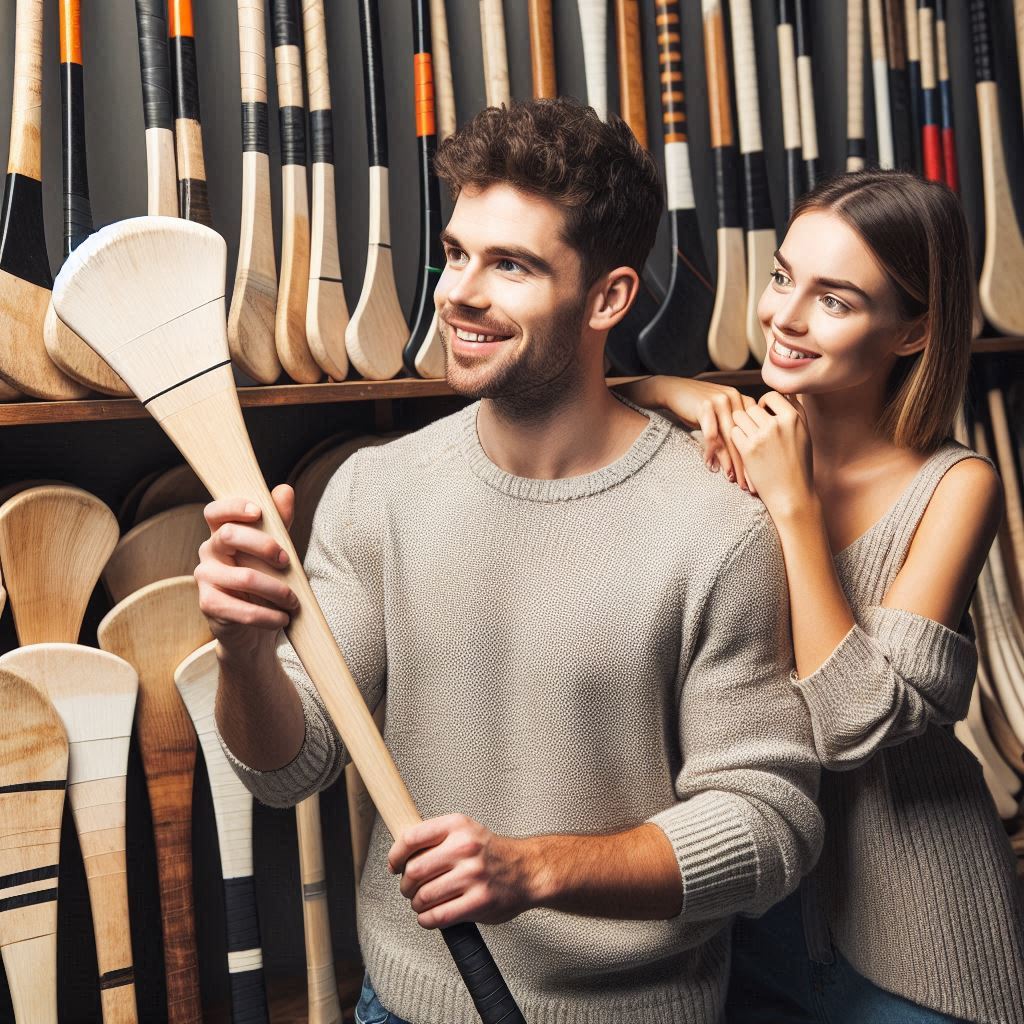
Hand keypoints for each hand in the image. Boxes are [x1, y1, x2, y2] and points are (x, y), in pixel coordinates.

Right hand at [194, 485, 298, 656]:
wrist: (254, 627)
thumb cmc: (265, 580)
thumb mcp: (275, 550)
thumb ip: (279, 523)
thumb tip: (285, 490)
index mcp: (222, 533)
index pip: (216, 511)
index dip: (234, 506)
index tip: (258, 512)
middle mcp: (208, 551)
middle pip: (228, 535)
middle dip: (264, 546)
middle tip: (288, 562)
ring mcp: (205, 578)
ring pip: (242, 577)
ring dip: (276, 590)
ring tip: (293, 601)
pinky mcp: (209, 605)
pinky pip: (241, 610)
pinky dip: (268, 616)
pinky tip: (282, 619)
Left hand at [388, 814, 533, 928]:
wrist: (527, 870)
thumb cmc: (491, 853)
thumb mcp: (465, 831)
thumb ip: (436, 838)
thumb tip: (400, 854)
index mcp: (457, 826)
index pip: (411, 838)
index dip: (395, 855)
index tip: (394, 865)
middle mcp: (465, 848)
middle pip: (414, 870)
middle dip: (406, 884)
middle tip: (409, 888)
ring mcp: (472, 876)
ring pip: (423, 896)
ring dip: (416, 904)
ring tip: (422, 902)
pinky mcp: (478, 902)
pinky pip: (438, 917)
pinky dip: (426, 920)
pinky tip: (430, 916)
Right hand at [622, 376, 756, 486]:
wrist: (675, 390)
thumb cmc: (699, 407)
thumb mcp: (719, 416)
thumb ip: (733, 429)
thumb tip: (742, 460)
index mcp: (743, 401)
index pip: (756, 433)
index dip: (757, 457)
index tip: (758, 478)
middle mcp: (735, 399)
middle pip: (745, 438)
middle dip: (747, 464)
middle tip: (749, 485)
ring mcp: (721, 402)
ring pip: (729, 438)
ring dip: (731, 462)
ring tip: (732, 479)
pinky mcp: (705, 407)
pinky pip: (711, 435)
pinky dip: (711, 452)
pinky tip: (710, 465)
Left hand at [729, 392, 815, 518]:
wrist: (792, 495)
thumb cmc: (798, 466)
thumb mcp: (804, 435)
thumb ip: (796, 413)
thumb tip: (789, 394)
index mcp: (794, 418)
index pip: (772, 395)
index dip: (764, 403)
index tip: (763, 414)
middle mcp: (778, 424)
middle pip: (752, 407)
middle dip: (750, 417)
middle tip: (751, 431)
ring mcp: (762, 436)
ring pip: (739, 417)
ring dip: (740, 426)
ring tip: (746, 439)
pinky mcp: (748, 449)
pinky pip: (733, 432)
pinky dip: (735, 439)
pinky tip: (742, 448)